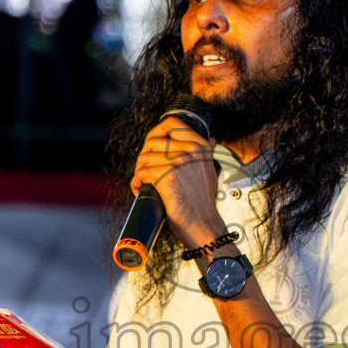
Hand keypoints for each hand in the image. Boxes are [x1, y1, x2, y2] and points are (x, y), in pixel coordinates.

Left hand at [131, 117, 226, 248]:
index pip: (172, 123)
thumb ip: (205, 154)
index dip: (156, 131)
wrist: (203, 223)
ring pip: (145, 157)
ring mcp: (179, 161)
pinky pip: (143, 173)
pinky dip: (137, 182)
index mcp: (201, 146)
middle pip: (153, 141)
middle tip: (143, 170)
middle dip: (143, 156)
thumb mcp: (209, 171)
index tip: (150, 144)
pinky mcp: (167, 175)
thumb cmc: (202, 202)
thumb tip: (210, 139)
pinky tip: (141, 189)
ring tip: (142, 183)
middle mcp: (191, 150)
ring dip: (139, 171)